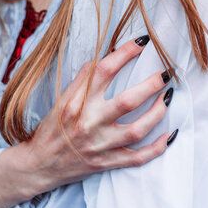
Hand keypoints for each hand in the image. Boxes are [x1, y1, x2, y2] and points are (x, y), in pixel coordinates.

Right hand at [0, 35, 176, 207]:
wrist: (38, 165)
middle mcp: (88, 123)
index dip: (125, 53)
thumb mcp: (61, 99)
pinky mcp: (105, 163)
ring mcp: (98, 145)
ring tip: (168, 98)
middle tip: (166, 73)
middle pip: (127, 101)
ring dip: (157, 113)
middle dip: (151, 85)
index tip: (142, 42)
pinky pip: (137, 158)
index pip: (103, 71)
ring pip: (136, 130)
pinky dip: (156, 148)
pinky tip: (169, 135)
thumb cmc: (51, 128)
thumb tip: (107, 57)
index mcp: (75, 103)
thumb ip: (83, 80)